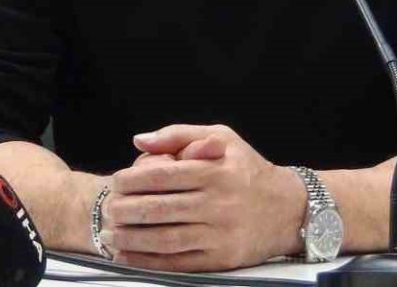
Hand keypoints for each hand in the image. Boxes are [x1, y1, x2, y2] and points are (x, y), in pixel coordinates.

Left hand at [99, 124, 306, 270]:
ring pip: (166, 239)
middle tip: (108, 210)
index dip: (133, 180)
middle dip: (127, 211)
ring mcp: (220, 233)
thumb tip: (140, 141)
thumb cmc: (248, 170)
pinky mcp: (221, 259)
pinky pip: (179, 262)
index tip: (116, 182)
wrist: (288, 209)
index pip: (164, 175)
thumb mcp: (222, 137)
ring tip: (111, 235)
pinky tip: (130, 257)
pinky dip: (150, 262)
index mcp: (215, 171)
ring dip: (133, 240)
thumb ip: (179, 135)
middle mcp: (217, 203)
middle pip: (160, 209)